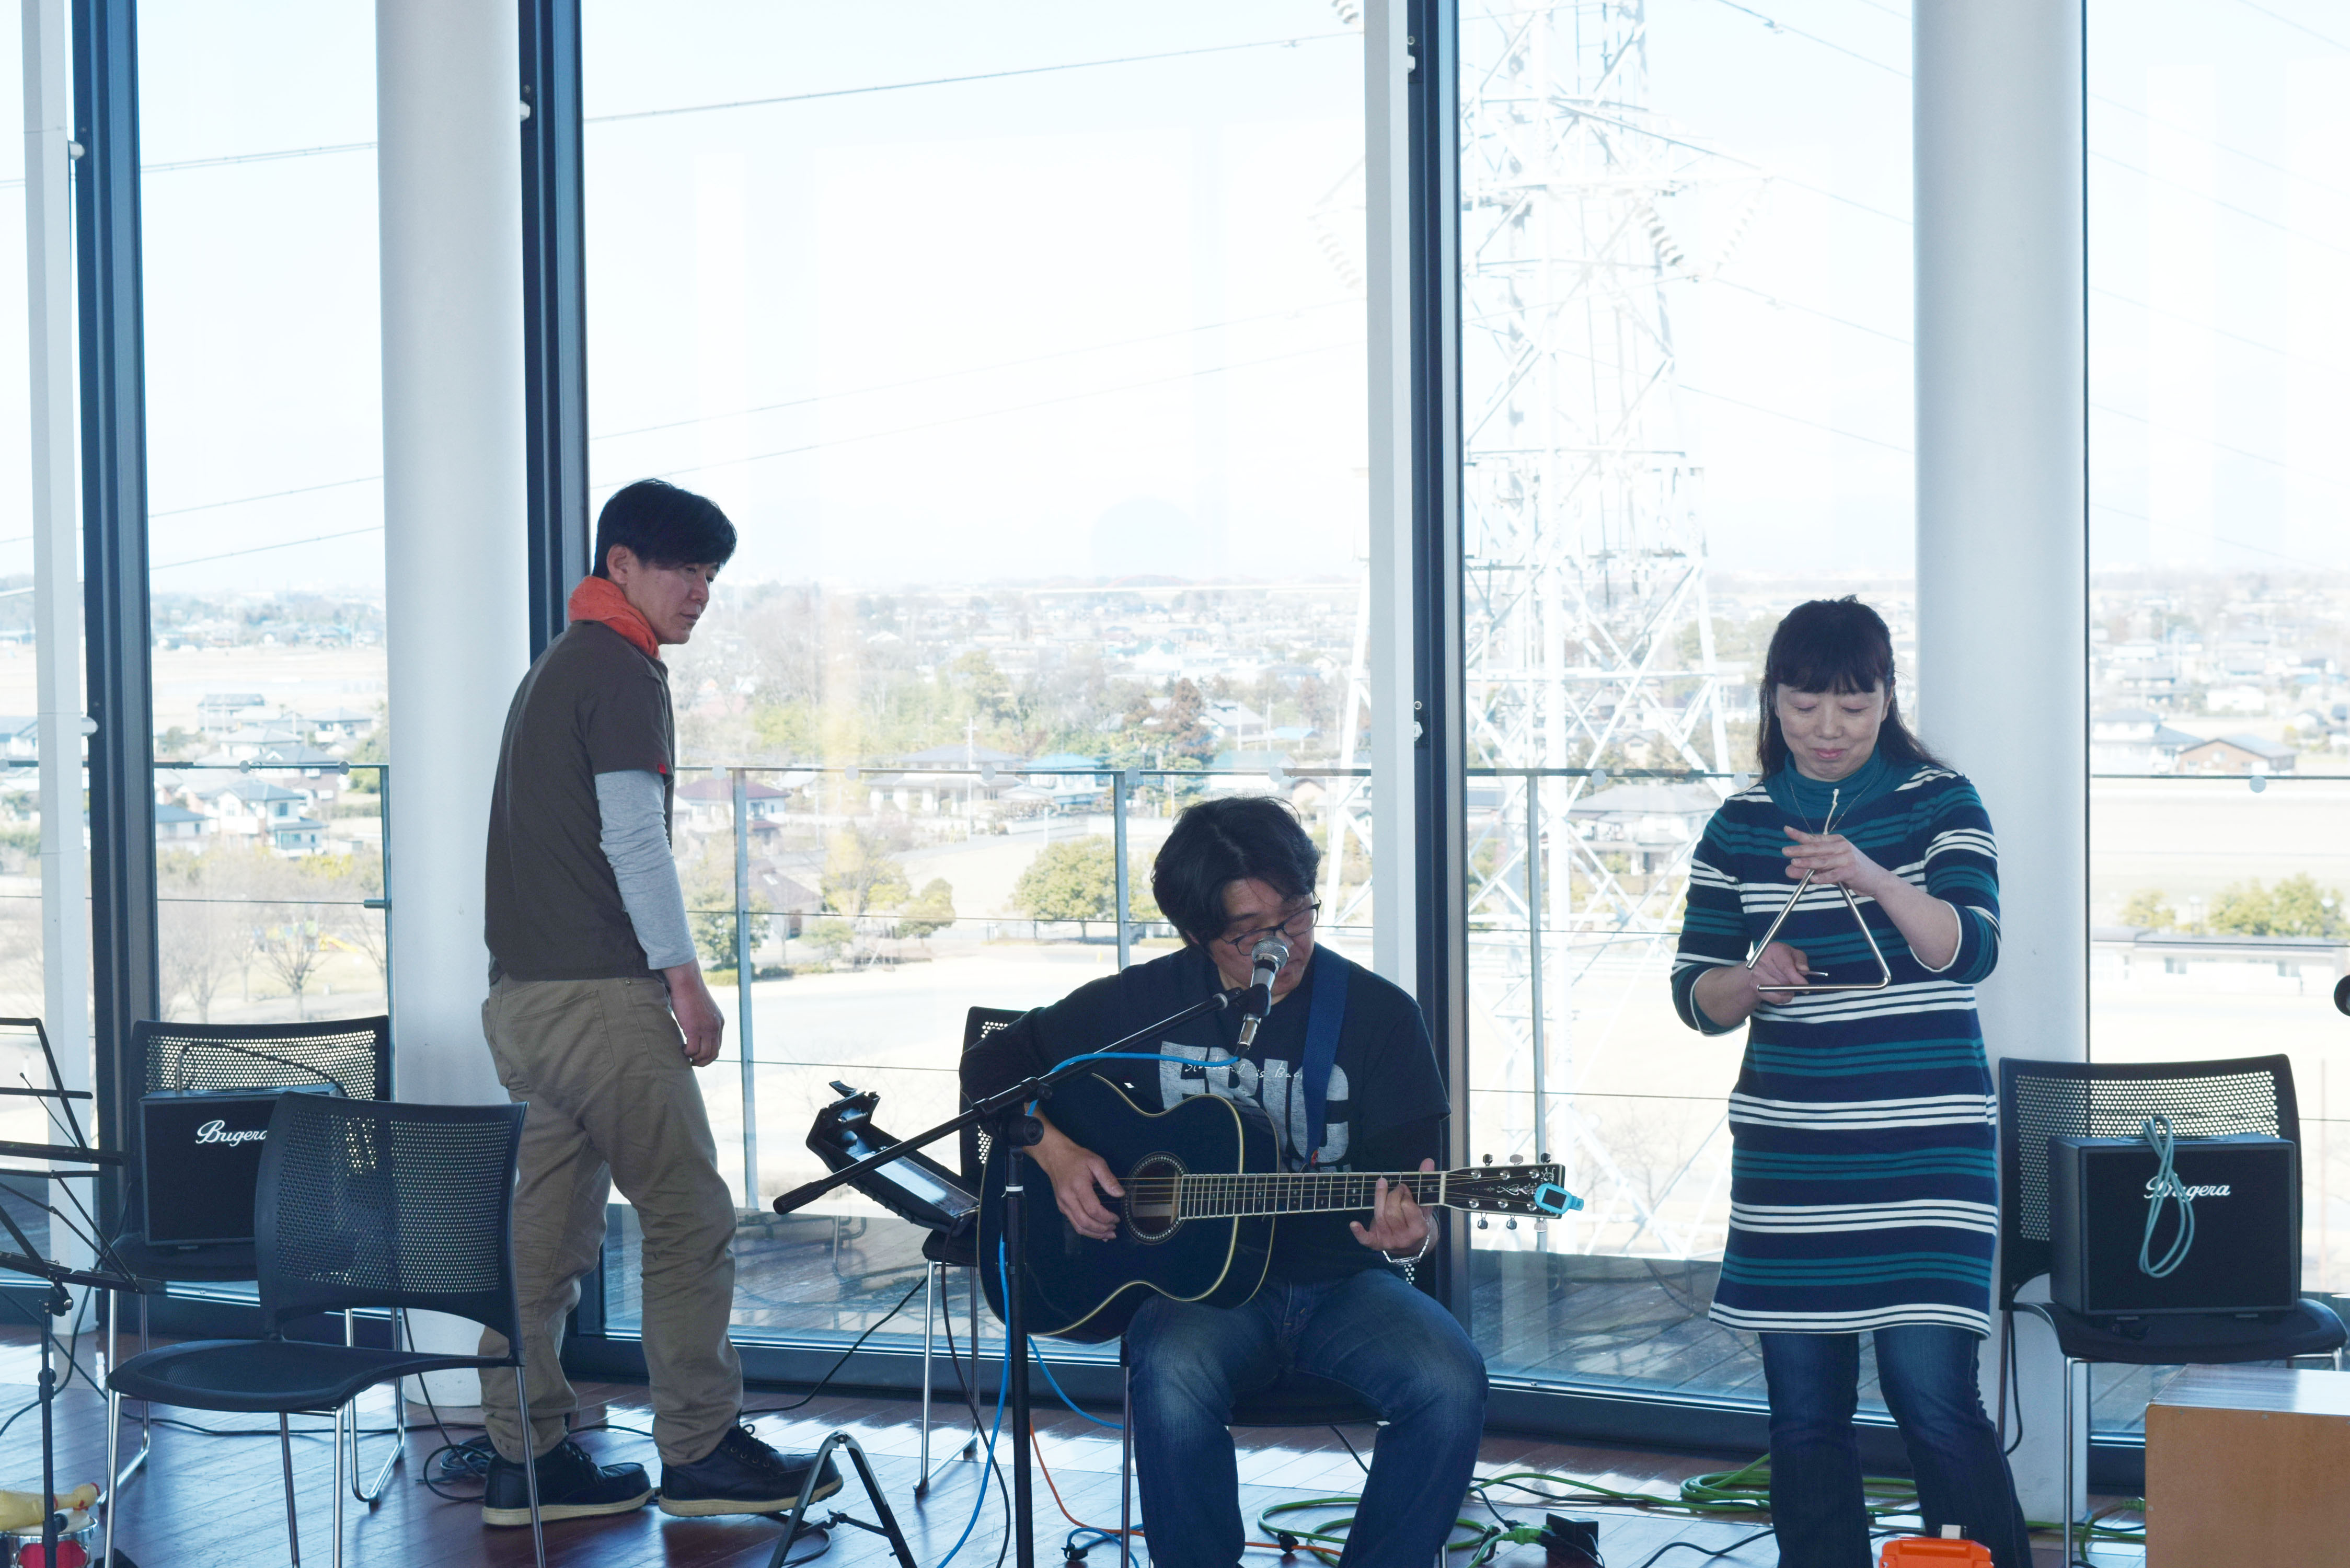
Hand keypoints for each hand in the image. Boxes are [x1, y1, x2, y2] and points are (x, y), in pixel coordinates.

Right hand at [662, 962, 724, 1066]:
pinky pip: (692, 1050)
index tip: (698, 1056)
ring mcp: (706, 1028)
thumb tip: (695, 1030)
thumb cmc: (690, 993)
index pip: (718, 1045)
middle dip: (703, 1062)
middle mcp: (716, 1027)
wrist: (687, 982)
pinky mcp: (695, 1029)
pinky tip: (681, 1048)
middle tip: (693, 1062)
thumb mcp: (702, 1009)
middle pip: (714, 1053)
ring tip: (685, 1055)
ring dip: (695, 1059)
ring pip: (704, 1054)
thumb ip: (703, 1020)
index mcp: (719, 1022)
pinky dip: (687, 1053)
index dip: (708, 1054)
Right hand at [1027, 1120, 1122, 1241]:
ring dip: (1094, 1234)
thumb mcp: (1096, 1162)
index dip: (1106, 1218)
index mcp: (1078, 1187)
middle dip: (1101, 1230)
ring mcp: (1063, 1205)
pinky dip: (1086, 1230)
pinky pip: (1074, 1223)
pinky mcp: (1061, 1207)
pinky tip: (1097, 1232)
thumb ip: (1108, 1179)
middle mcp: (1068, 1199)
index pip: (1093, 1210)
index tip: (1117, 1218)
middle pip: (1085, 1222)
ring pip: (1078, 1227)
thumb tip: (1120, 1194)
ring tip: (1108, 1235)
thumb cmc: (1078, 1158)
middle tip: (1114, 1230)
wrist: (1055, 1157)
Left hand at [1351, 1158, 1433, 1255]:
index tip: (1404, 1188)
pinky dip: (1359, 1232)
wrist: (1412, 1243)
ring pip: (1379, 1217)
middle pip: (1391, 1212)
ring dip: (1378, 1198)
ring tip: (1382, 1185)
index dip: (1404, 1194)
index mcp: (1419, 1229)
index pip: (1408, 1207)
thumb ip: (1424, 1182)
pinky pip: (1366, 1239)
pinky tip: (1353, 1224)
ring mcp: (1389, 1242)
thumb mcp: (1424, 1203)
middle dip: (1392, 1195)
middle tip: (1397, 1188)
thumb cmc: (1417, 1218)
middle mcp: (1404, 1238)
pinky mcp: (1377, 1244)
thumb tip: (1428, 1161)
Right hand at [1748, 941, 1812, 1001]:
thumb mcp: (1793, 954)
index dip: (1796, 977)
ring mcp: (1756, 975)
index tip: (1805, 984)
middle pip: (1783, 980)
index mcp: (1773, 951)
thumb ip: (1800, 960)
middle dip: (1794, 983)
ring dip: (1789, 991)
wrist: (1760, 962)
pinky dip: (1784, 998)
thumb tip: (1803, 969)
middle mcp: (1761, 962)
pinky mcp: (1755, 986)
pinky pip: (1774, 998)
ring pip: (1780, 990)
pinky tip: (1786, 992)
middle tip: (1798, 982)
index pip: (1785, 967)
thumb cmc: (1781, 957)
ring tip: (1789, 984)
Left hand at [1782, 827, 1890, 896]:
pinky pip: (1835, 874)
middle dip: (1800, 849)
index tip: (1786, 830)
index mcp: (1836, 841)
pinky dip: (1824, 877)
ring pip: (1824, 860)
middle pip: (1817, 848)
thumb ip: (1809, 868)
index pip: (1814, 838)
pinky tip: (1813, 879)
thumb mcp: (1828, 868)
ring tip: (1795, 863)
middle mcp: (1842, 846)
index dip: (1800, 835)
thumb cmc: (1850, 872)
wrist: (1876, 880)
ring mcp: (1848, 857)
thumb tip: (1789, 869)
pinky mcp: (1852, 870)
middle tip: (1785, 851)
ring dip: (1808, 862)